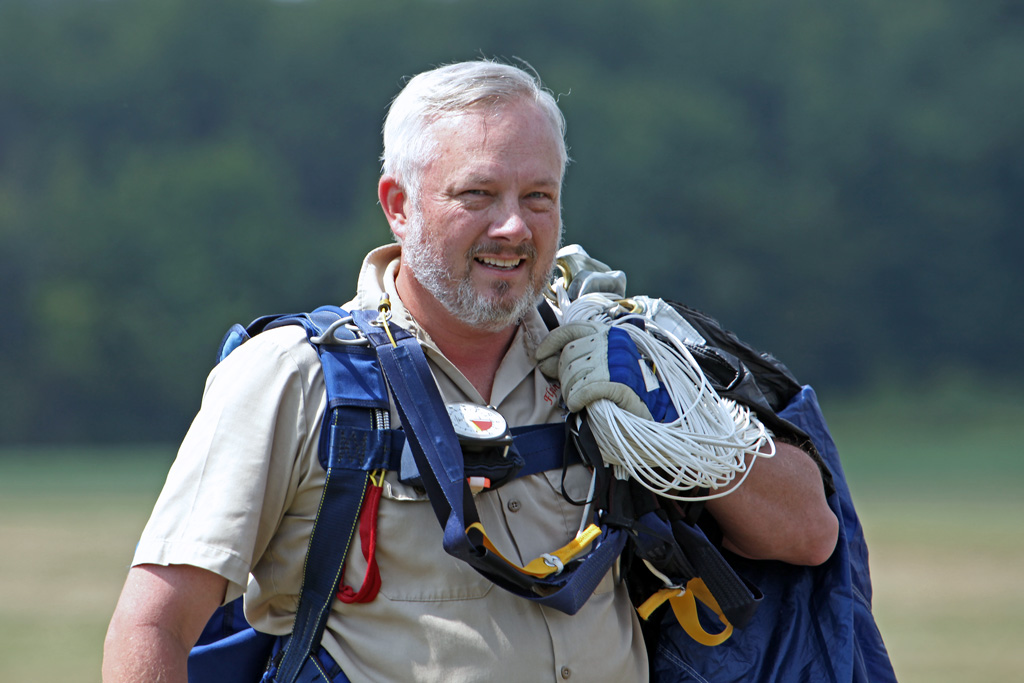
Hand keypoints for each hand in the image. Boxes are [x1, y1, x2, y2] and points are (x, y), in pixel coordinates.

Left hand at [536, 321, 675, 420]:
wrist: (652, 407)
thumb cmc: (622, 385)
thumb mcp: (599, 363)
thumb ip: (575, 357)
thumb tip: (543, 359)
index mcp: (608, 334)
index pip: (572, 329)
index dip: (552, 342)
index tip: (540, 355)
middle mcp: (612, 343)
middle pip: (569, 354)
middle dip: (561, 374)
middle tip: (567, 387)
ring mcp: (615, 362)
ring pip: (574, 374)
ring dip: (569, 390)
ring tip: (577, 398)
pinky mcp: (618, 383)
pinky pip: (584, 390)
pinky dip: (577, 399)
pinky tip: (579, 404)